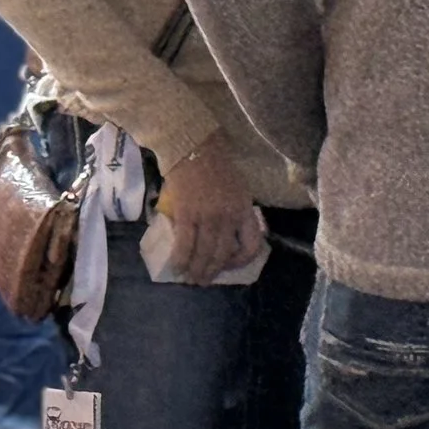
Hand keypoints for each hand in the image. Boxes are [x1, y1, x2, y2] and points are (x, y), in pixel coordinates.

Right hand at [154, 133, 263, 282]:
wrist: (194, 148)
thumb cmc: (215, 166)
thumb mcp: (237, 189)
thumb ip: (235, 211)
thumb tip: (224, 236)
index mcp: (245, 209)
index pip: (251, 244)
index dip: (241, 261)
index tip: (229, 266)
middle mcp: (229, 217)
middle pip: (223, 254)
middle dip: (212, 271)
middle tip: (203, 280)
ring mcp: (208, 217)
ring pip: (204, 253)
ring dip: (196, 270)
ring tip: (190, 278)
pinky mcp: (187, 215)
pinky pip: (185, 245)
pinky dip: (181, 259)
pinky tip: (176, 266)